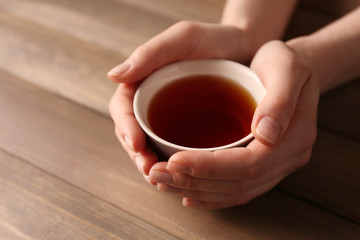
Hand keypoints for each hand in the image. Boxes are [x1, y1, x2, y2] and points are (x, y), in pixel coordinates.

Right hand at [108, 21, 250, 177]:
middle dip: (138, 154)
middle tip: (151, 170)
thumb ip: (150, 54)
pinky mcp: (187, 129)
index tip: (137, 144)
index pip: (123, 108)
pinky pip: (173, 149)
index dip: (126, 128)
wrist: (248, 49)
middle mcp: (152, 101)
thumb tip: (113, 75)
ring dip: (153, 165)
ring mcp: (169, 117)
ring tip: (163, 179)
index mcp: (144, 80)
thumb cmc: (217, 40)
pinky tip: (182, 176)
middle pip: (132, 132)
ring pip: (150, 146)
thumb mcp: (185, 38)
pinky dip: (174, 165)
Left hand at [148, 41, 319, 208]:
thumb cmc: (285, 63)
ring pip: (234, 191)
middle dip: (194, 181)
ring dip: (195, 190)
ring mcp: (277, 166)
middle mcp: (287, 158)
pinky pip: (237, 189)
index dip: (209, 167)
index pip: (249, 164)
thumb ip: (279, 101)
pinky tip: (187, 192)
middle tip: (156, 174)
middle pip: (238, 183)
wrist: (294, 70)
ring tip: (163, 182)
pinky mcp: (264, 166)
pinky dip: (210, 195)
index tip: (173, 160)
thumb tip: (265, 134)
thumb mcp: (286, 68)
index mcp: (295, 136)